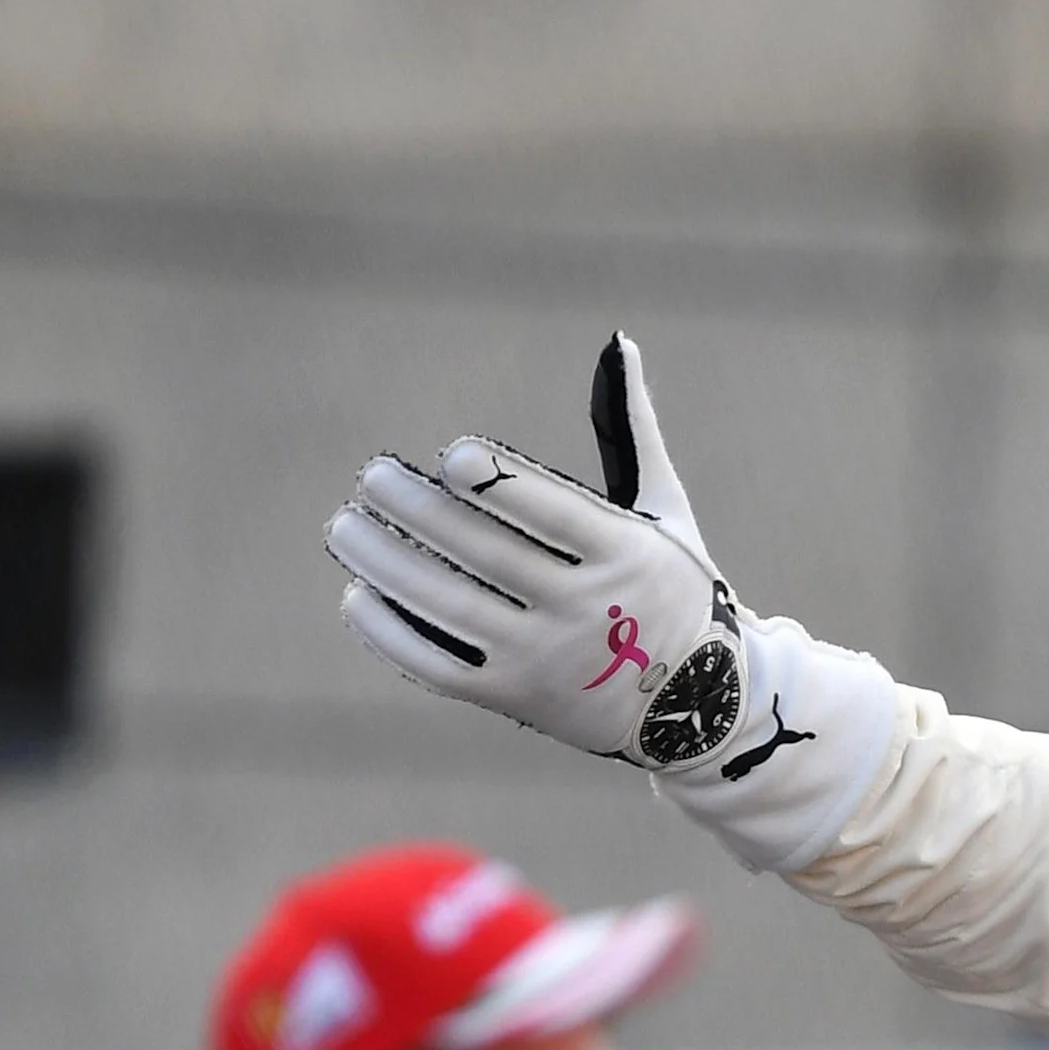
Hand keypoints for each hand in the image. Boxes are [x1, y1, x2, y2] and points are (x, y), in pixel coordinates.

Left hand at [328, 335, 751, 769]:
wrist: (701, 707)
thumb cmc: (673, 589)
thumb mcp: (667, 512)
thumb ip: (633, 432)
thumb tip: (619, 342)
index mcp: (626, 556)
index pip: (549, 512)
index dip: (495, 481)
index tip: (451, 456)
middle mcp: (587, 610)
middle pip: (483, 552)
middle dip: (417, 510)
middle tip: (372, 476)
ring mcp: (548, 660)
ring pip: (448, 606)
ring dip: (384, 563)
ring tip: (346, 526)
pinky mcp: (516, 699)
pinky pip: (437, 665)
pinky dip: (390, 632)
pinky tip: (358, 595)